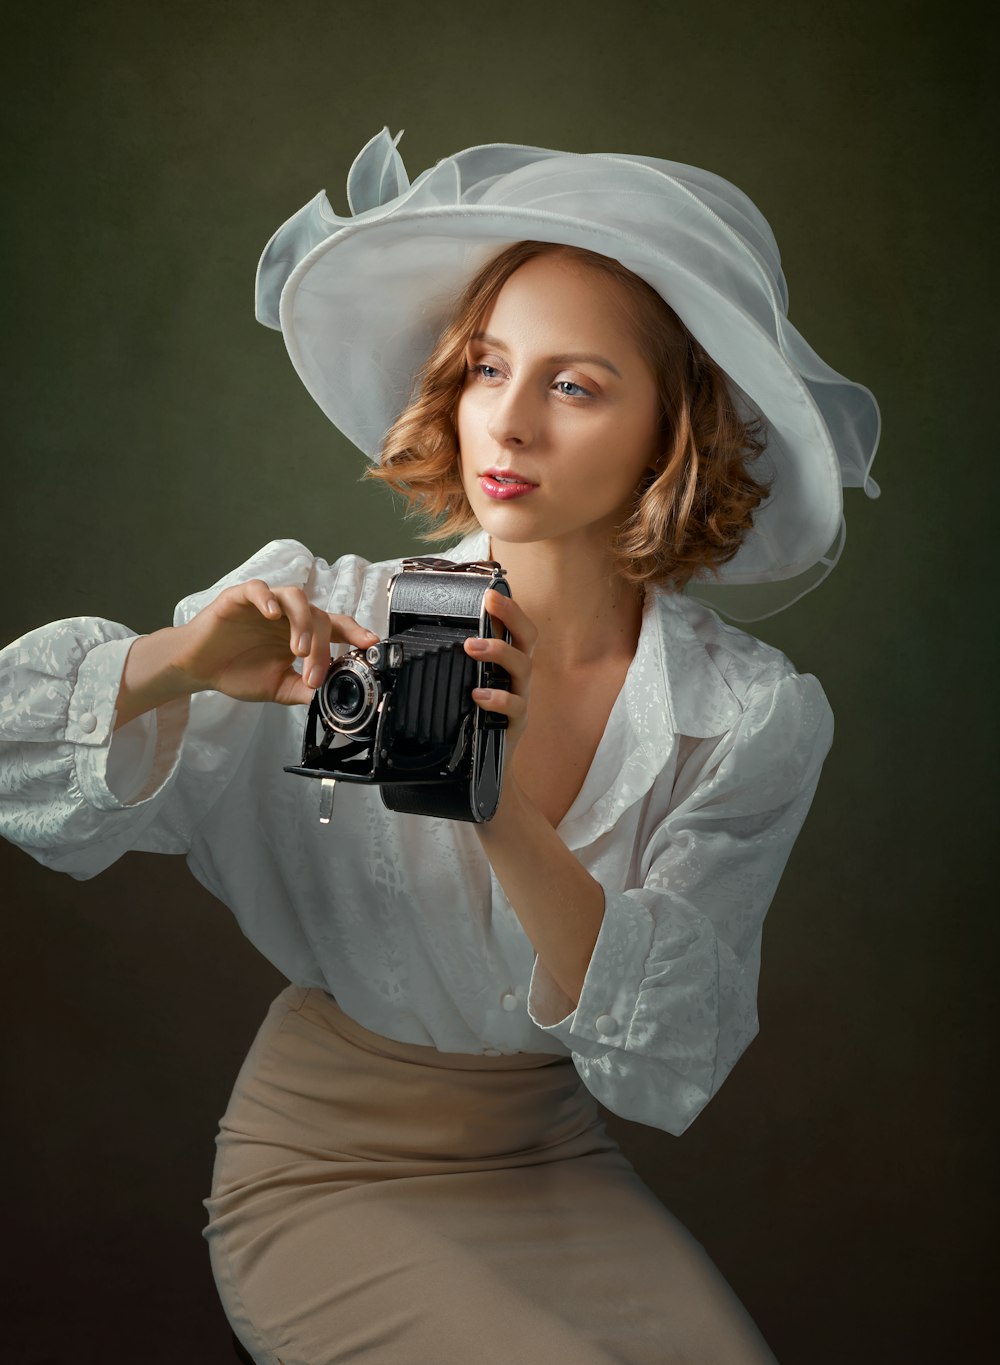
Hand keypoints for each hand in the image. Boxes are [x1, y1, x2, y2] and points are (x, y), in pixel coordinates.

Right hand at [173, 578, 379, 706]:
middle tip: (313, 672)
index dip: (355, 633)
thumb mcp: (278, 687)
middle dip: (322, 647)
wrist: (199, 668)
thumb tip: (331, 696)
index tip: (370, 644)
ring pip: (296, 598)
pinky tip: (271, 615)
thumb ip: (305, 689)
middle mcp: (288, 615)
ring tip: (298, 650)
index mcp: (301, 634)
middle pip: (319, 616)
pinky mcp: (240, 597)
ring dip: (303, 623)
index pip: (336, 627)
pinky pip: (259, 588)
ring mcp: (266, 604)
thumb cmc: (238, 671)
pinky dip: (268, 599)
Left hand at [463, 588, 536, 768]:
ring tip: (472, 647)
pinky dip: (498, 698)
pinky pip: (515, 707)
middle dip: (512, 616)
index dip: (509, 608)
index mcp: (507, 662)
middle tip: (489, 604)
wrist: (484, 769)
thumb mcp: (465, 685)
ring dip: (498, 651)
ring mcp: (520, 697)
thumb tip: (420, 636)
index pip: (516, 627)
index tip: (490, 593)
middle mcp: (517, 676)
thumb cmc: (472, 720)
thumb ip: (455, 664)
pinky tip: (479, 696)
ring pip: (523, 667)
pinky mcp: (515, 723)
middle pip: (528, 638)